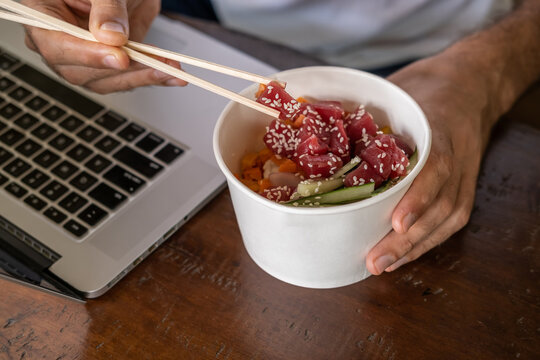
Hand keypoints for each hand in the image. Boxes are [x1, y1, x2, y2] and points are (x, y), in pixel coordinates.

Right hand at [21, 0, 186, 92]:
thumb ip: (106, 7)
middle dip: (123, 71)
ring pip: (107, 81)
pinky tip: (172, 75)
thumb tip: (112, 37)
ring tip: (171, 70)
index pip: (57, 46)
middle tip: (154, 64)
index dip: (89, 56)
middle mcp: (61, 42)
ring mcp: (86, 57)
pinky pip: (127, 78)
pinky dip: (151, 76)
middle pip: (82, 72)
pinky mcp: (110, 64)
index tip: (119, 58)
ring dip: (142, 77)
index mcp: (42, 17)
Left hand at [365, 54, 493, 273]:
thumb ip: (368, 115)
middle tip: (375, 260)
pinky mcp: (463, 188)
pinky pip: (449, 221)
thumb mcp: (397, 90)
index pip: (434, 168)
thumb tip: (314, 130)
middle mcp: (456, 158)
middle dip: (408, 238)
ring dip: (415, 248)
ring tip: (384, 265)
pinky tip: (403, 256)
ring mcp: (463, 176)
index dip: (418, 198)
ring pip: (446, 219)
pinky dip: (427, 242)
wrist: (470, 86)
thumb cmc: (427, 88)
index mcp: (438, 129)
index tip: (398, 222)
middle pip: (439, 205)